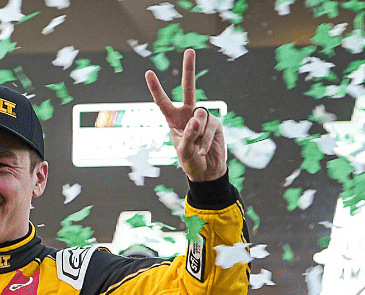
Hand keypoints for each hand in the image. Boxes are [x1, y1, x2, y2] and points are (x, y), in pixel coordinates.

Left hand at [144, 49, 226, 182]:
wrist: (206, 172)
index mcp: (173, 119)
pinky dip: (206, 140)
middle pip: (189, 88)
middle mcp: (188, 114)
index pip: (163, 102)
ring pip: (201, 116)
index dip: (156, 88)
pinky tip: (203, 150)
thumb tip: (197, 118)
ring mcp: (203, 117)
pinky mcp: (216, 124)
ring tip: (197, 149)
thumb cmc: (190, 162)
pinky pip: (210, 127)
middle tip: (190, 51)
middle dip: (189, 69)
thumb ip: (188, 135)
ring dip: (198, 134)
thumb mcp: (183, 151)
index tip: (149, 73)